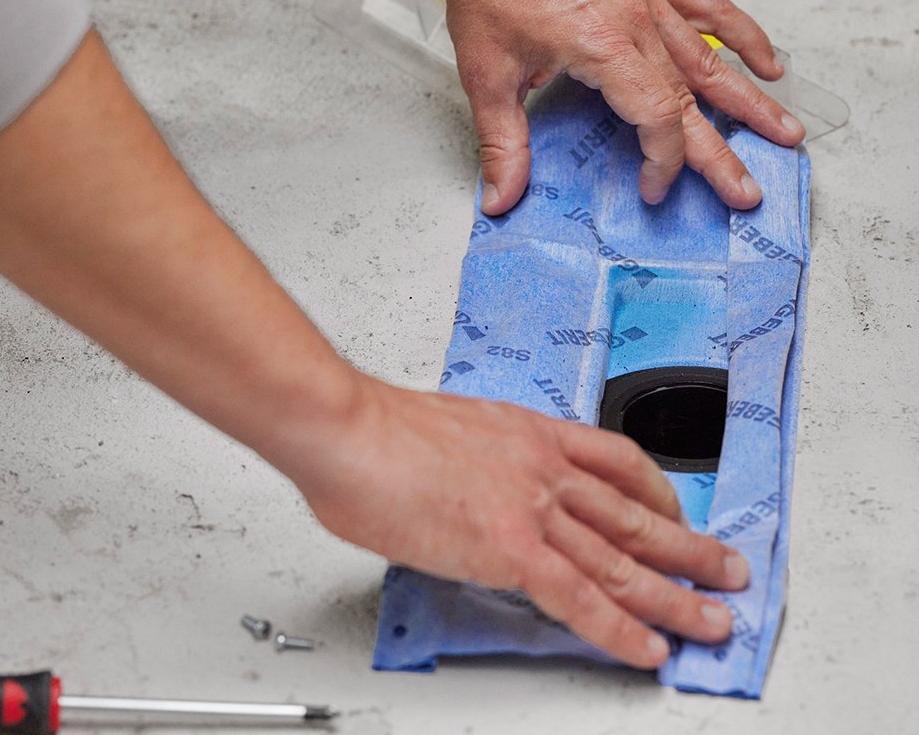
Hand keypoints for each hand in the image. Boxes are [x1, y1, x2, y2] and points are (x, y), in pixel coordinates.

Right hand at [297, 376, 749, 668]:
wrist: (351, 429)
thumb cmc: (382, 430)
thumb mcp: (452, 432)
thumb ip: (483, 462)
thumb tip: (481, 489)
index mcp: (531, 433)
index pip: (616, 460)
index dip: (657, 491)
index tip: (674, 510)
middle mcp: (543, 466)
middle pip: (635, 512)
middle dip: (688, 546)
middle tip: (726, 569)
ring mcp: (531, 506)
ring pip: (622, 558)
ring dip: (676, 593)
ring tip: (713, 617)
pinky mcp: (509, 547)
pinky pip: (580, 597)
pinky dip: (618, 628)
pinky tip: (645, 649)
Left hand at [439, 0, 805, 213]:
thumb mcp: (486, 76)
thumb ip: (502, 144)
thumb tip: (499, 200)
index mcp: (604, 48)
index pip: (656, 118)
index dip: (662, 162)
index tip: (652, 189)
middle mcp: (638, 23)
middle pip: (692, 100)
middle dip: (723, 153)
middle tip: (748, 193)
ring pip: (713, 58)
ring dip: (752, 100)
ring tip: (787, 131)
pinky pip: (711, 9)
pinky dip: (743, 35)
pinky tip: (769, 61)